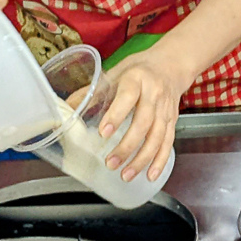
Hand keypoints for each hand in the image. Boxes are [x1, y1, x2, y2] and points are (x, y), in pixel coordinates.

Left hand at [99, 49, 188, 182]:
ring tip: (126, 174)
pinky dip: (160, 160)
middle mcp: (154, 93)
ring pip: (157, 136)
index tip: (104, 133)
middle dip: (127, 146)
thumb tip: (67, 109)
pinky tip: (150, 175)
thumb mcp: (116, 72)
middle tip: (110, 162)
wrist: (171, 65)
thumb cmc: (139, 69)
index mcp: (136, 78)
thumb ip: (93, 92)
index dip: (117, 115)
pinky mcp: (173, 120)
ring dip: (142, 158)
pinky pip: (168, 142)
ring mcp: (165, 108)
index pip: (127, 97)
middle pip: (143, 123)